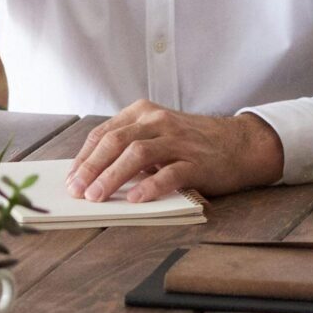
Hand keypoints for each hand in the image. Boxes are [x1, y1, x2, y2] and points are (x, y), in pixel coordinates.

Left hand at [65, 103, 284, 200]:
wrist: (241, 144)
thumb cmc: (192, 143)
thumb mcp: (157, 134)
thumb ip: (130, 145)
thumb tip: (93, 173)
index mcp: (143, 113)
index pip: (104, 133)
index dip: (84, 157)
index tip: (71, 178)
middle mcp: (158, 122)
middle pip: (116, 141)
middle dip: (91, 167)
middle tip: (77, 190)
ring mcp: (178, 141)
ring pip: (138, 154)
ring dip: (112, 176)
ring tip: (97, 196)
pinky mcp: (197, 162)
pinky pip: (170, 173)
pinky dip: (150, 186)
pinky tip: (135, 198)